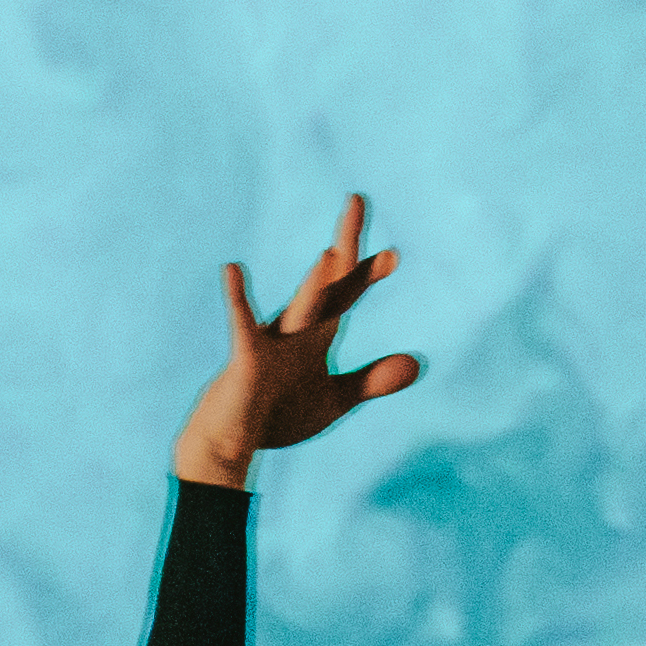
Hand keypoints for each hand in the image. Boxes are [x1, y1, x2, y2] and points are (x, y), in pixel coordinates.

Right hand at [174, 199, 420, 488]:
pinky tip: (233, 268)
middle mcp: (295, 329)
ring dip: (316, 284)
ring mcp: (270, 342)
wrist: (229, 444)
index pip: (345, 295)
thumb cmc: (277, 415)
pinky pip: (243, 328)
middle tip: (356, 201)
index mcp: (315, 334)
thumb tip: (416, 363)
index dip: (367, 274)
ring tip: (333, 253)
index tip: (393, 254)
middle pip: (327, 284)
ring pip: (300, 308)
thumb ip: (372, 380)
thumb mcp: (334, 399)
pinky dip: (238, 299)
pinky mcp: (246, 362)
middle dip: (346, 250)